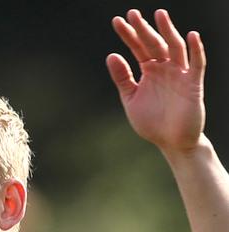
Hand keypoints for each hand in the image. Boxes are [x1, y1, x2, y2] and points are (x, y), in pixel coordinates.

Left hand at [106, 9, 205, 152]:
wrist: (171, 143)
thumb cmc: (152, 123)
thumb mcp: (131, 100)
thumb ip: (123, 79)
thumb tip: (111, 55)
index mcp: (149, 70)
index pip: (138, 48)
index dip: (128, 35)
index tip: (116, 21)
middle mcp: (165, 68)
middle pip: (154, 44)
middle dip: (144, 29)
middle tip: (132, 14)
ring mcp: (180, 73)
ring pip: (175, 48)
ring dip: (168, 31)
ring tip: (159, 15)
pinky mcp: (193, 83)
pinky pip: (196, 63)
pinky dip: (196, 49)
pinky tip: (191, 35)